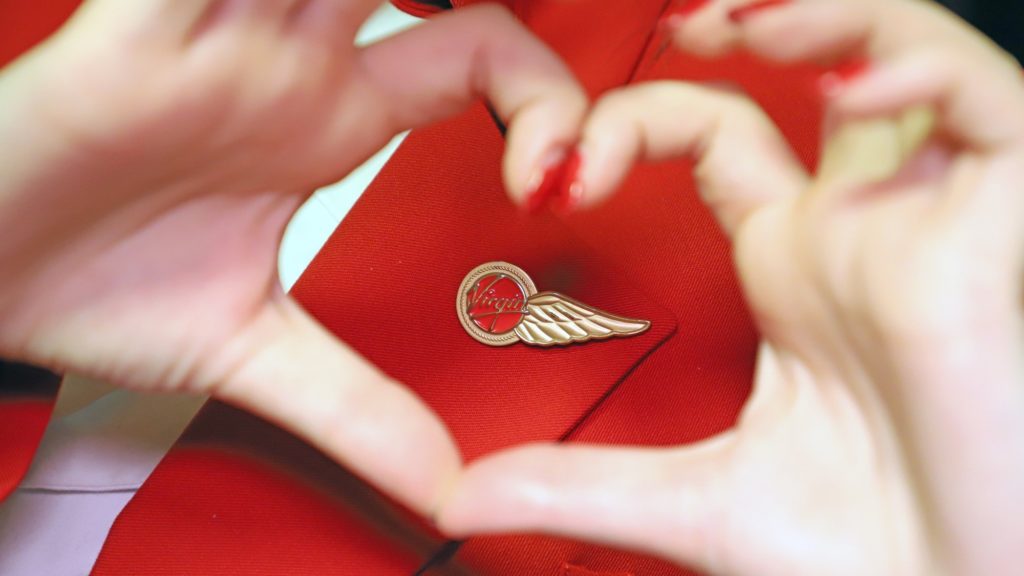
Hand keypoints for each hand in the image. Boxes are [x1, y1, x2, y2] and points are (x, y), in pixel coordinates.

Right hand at [0, 0, 585, 515]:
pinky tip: (288, 11)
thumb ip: (354, 406)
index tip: (556, 185)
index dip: (542, 100)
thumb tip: (440, 485)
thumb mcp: (252, 352)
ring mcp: (222, 32)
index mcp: (329, 119)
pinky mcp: (138, 30)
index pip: (477, 53)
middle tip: (568, 49)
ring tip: (480, 16)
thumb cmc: (93, 287)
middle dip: (510, 21)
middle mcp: (291, 60)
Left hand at [440, 1, 1023, 572]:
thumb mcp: (693, 502)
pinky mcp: (995, 244)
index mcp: (794, 269)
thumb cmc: (865, 552)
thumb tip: (461, 494)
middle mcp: (859, 233)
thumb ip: (576, 483)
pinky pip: (986, 111)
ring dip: (829, 16)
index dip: (640, 122)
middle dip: (753, 24)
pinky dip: (922, 72)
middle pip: (815, 69)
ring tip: (745, 23)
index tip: (563, 172)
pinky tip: (850, 82)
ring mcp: (927, 228)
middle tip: (683, 25)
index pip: (716, 137)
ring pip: (902, 59)